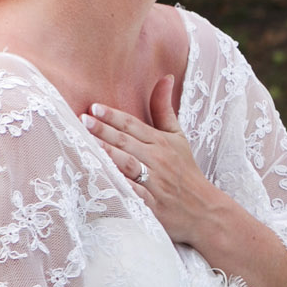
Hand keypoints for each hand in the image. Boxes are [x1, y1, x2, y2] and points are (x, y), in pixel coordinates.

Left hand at [81, 75, 226, 249]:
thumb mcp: (178, 137)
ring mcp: (154, 183)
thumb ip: (164, 109)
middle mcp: (158, 160)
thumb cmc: (185, 171)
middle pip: (127, 142)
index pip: (134, 126)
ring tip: (86, 143)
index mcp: (162, 142)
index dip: (114, 117)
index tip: (95, 108)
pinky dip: (116, 185)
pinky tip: (99, 177)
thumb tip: (166, 77)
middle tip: (82, 120)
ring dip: (107, 154)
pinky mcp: (150, 204)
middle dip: (104, 131)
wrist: (203, 209)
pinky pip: (130, 192)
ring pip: (127, 165)